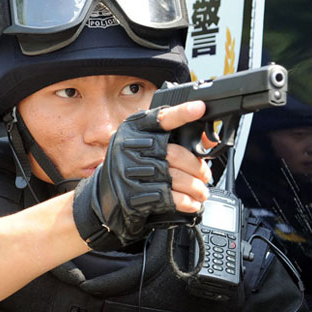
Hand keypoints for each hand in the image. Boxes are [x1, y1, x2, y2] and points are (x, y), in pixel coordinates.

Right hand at [72, 101, 211, 250]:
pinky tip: (192, 204)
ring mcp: (130, 171)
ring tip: (202, 192)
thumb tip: (208, 141)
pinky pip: (167, 197)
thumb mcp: (144, 147)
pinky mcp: (133, 194)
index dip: (181, 113)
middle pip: (174, 153)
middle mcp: (130, 147)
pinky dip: (185, 202)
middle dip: (196, 167)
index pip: (161, 118)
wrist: (103, 198)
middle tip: (206, 175)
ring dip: (195, 187)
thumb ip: (171, 140)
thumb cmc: (129, 168)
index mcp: (134, 130)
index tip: (199, 108)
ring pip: (174, 177)